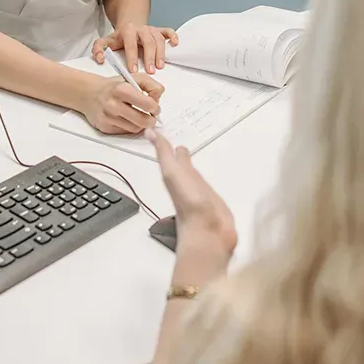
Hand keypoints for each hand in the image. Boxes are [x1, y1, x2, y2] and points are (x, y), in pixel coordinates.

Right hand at [80, 74, 163, 134]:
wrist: (89, 93)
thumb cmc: (114, 86)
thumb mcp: (134, 77)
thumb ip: (151, 85)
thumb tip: (158, 98)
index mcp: (122, 89)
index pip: (148, 104)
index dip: (156, 107)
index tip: (155, 107)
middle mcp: (113, 104)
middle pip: (143, 121)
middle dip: (151, 120)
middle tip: (151, 115)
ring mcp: (108, 118)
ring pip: (136, 129)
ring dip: (141, 124)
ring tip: (138, 115)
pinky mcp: (105, 128)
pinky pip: (125, 132)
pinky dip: (130, 126)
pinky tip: (127, 118)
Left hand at [92, 23, 178, 73]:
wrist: (129, 26)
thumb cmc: (118, 38)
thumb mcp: (105, 42)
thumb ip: (98, 49)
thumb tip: (100, 58)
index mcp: (127, 31)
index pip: (130, 44)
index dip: (132, 57)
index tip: (134, 71)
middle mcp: (141, 28)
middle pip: (148, 42)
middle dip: (149, 57)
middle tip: (151, 72)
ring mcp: (151, 29)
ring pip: (159, 39)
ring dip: (161, 53)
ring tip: (160, 66)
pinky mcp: (159, 30)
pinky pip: (168, 31)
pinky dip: (173, 36)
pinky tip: (175, 44)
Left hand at [146, 130, 236, 259]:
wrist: (209, 233)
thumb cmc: (189, 203)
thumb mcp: (172, 172)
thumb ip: (165, 153)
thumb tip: (150, 132)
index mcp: (176, 175)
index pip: (169, 155)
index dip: (164, 143)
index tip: (160, 130)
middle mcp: (187, 183)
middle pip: (182, 165)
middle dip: (179, 154)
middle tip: (179, 141)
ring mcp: (200, 193)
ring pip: (194, 174)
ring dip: (191, 165)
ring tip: (190, 154)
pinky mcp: (214, 202)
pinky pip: (209, 185)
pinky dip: (207, 178)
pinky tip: (208, 177)